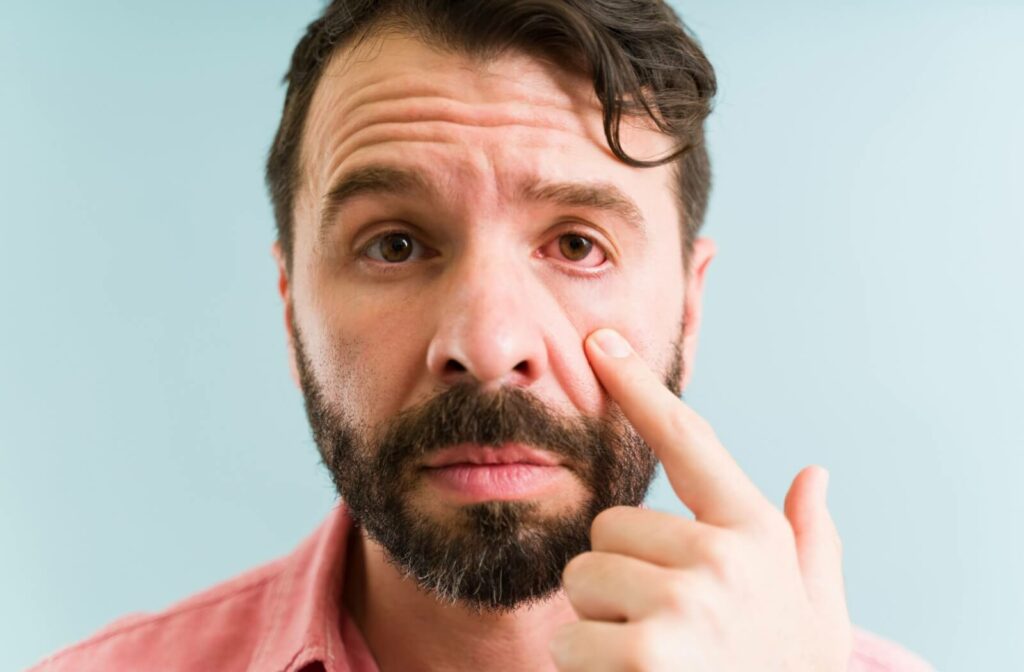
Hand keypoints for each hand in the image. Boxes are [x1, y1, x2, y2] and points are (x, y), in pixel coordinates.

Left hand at [549, 328, 852, 670]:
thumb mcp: (814, 615)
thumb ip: (813, 543)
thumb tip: (816, 474)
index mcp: (757, 535)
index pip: (688, 440)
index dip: (638, 386)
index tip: (599, 344)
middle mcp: (724, 556)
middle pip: (608, 530)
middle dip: (619, 579)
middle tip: (664, 630)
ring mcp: (686, 602)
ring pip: (581, 581)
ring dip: (600, 626)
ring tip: (652, 662)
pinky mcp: (645, 650)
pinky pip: (569, 636)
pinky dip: (586, 669)